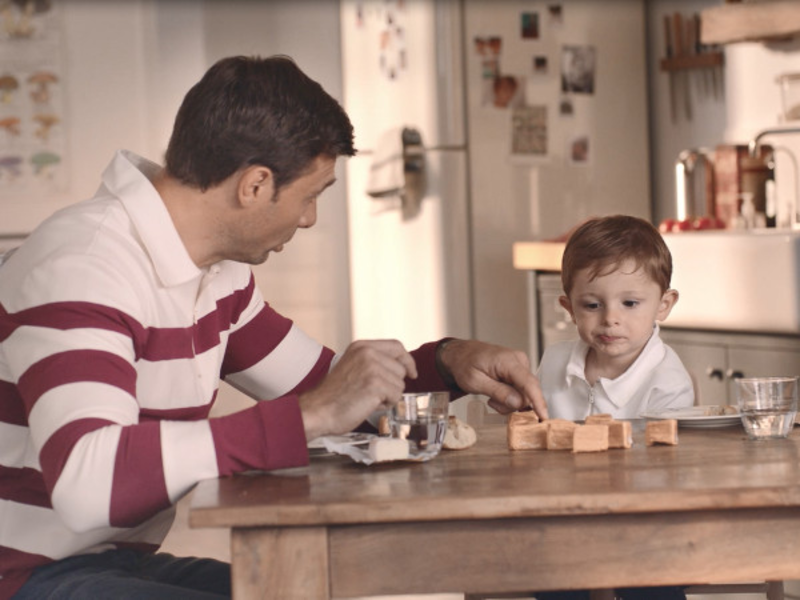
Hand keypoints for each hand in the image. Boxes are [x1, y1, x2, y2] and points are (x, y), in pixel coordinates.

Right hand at [299, 339, 417, 439]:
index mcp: (361, 346)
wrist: (318, 411)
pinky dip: (385, 405)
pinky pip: (396, 397)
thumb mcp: (353, 366)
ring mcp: (372, 367)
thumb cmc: (334, 396)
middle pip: (401, 368)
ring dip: (388, 396)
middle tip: (371, 393)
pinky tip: (367, 404)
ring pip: (400, 384)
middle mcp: (367, 352)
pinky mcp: (376, 384)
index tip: (412, 372)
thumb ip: (374, 362)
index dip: (407, 360)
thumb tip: (402, 367)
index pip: (397, 346)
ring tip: (366, 398)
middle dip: (392, 384)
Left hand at [439, 339, 547, 418]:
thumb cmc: (465, 364)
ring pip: (525, 394)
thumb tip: (517, 403)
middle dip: (512, 404)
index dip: (538, 401)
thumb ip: (498, 392)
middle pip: (527, 392)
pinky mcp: (520, 371)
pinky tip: (497, 393)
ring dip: (509, 401)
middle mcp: (519, 361)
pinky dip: (510, 397)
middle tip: (492, 402)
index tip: (543, 416)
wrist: (461, 354)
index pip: (528, 383)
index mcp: (507, 361)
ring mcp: (521, 365)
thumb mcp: (475, 382)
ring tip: (492, 397)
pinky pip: (521, 390)